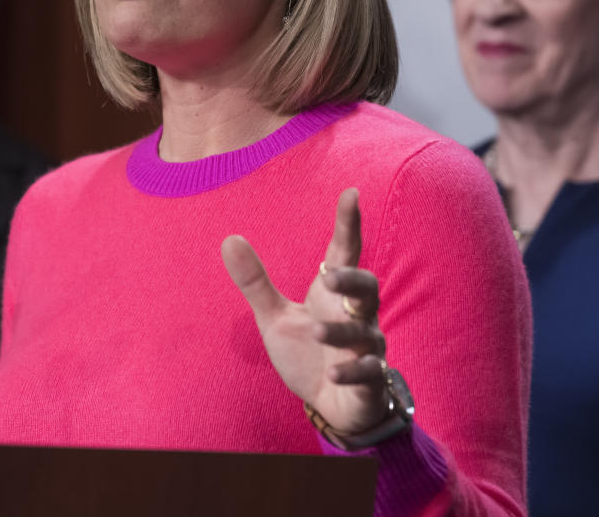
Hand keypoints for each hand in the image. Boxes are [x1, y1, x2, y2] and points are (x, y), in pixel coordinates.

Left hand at [222, 187, 391, 434]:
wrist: (334, 405)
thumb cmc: (308, 353)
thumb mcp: (275, 318)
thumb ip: (256, 282)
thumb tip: (229, 238)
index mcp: (334, 294)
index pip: (345, 252)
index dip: (348, 223)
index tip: (350, 192)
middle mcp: (356, 315)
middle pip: (366, 287)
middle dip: (351, 279)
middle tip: (328, 277)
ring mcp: (366, 347)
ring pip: (365, 331)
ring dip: (342, 331)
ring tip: (317, 332)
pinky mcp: (369, 380)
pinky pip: (369, 371)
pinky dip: (351, 370)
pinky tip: (332, 372)